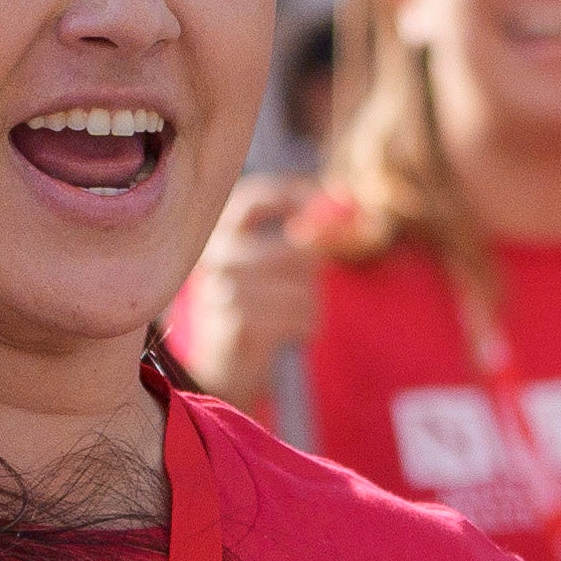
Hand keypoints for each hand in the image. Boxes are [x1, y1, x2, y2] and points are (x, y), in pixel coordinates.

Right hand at [186, 173, 324, 401]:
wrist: (230, 363)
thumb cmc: (262, 305)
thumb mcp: (279, 264)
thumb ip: (308, 233)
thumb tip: (346, 201)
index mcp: (220, 233)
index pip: (253, 200)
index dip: (292, 197)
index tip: (328, 201)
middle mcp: (214, 257)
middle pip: (289, 252)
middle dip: (312, 271)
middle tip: (313, 283)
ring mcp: (220, 291)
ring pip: (297, 289)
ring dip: (310, 304)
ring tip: (300, 313)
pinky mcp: (234, 325)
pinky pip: (294, 318)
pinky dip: (306, 326)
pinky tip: (295, 332)